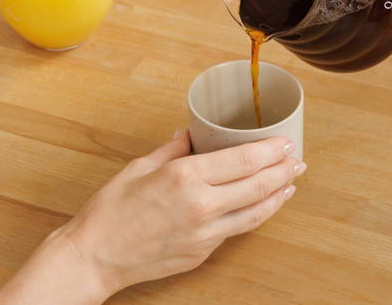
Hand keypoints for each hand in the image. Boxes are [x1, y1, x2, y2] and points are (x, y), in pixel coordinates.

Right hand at [63, 131, 303, 297]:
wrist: (94, 257)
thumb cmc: (110, 211)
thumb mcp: (140, 167)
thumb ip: (173, 149)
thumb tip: (191, 134)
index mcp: (184, 177)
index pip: (243, 160)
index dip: (270, 151)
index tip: (284, 142)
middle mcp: (201, 205)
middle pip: (257, 185)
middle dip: (283, 170)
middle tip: (296, 159)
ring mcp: (204, 234)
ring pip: (255, 213)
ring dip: (278, 195)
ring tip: (292, 182)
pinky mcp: (202, 253)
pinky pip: (237, 230)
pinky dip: (257, 215)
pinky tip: (264, 206)